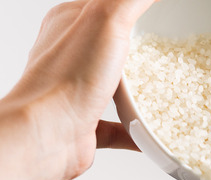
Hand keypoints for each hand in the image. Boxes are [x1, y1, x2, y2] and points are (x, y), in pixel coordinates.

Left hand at [10, 0, 154, 179]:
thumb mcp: (107, 18)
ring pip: (113, 88)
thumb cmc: (67, 79)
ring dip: (139, 91)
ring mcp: (76, 93)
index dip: (128, 5)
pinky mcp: (85, 125)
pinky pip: (117, 128)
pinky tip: (154, 130)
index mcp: (68, 24)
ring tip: (164, 87)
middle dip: (137, 49)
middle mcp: (69, 57)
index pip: (101, 5)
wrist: (46, 136)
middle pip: (109, 47)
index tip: (154, 9)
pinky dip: (137, 131)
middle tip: (165, 47)